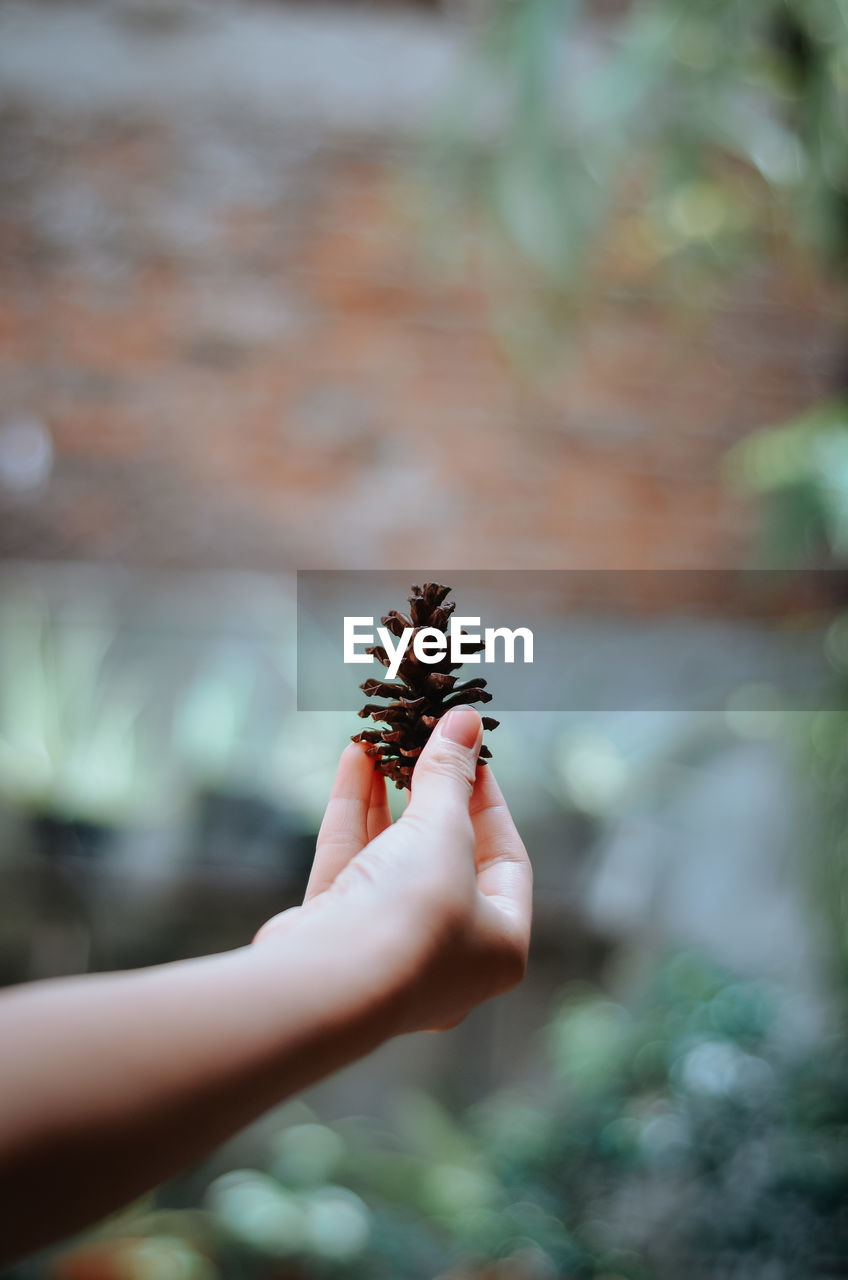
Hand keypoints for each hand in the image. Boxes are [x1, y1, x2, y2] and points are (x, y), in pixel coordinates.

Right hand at [255, 706, 531, 1034]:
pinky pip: (351, 863)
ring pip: (391, 857)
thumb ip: (451, 774)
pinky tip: (354, 757)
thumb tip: (466, 720)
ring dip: (387, 796)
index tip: (471, 755)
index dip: (489, 803)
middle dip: (430, 795)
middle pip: (445, 857)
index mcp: (499, 944)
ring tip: (383, 740)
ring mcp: (386, 948)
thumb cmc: (412, 915)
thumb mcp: (444, 831)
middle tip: (425, 744)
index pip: (505, 860)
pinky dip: (354, 812)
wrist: (326, 983)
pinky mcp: (335, 935)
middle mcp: (447, 954)